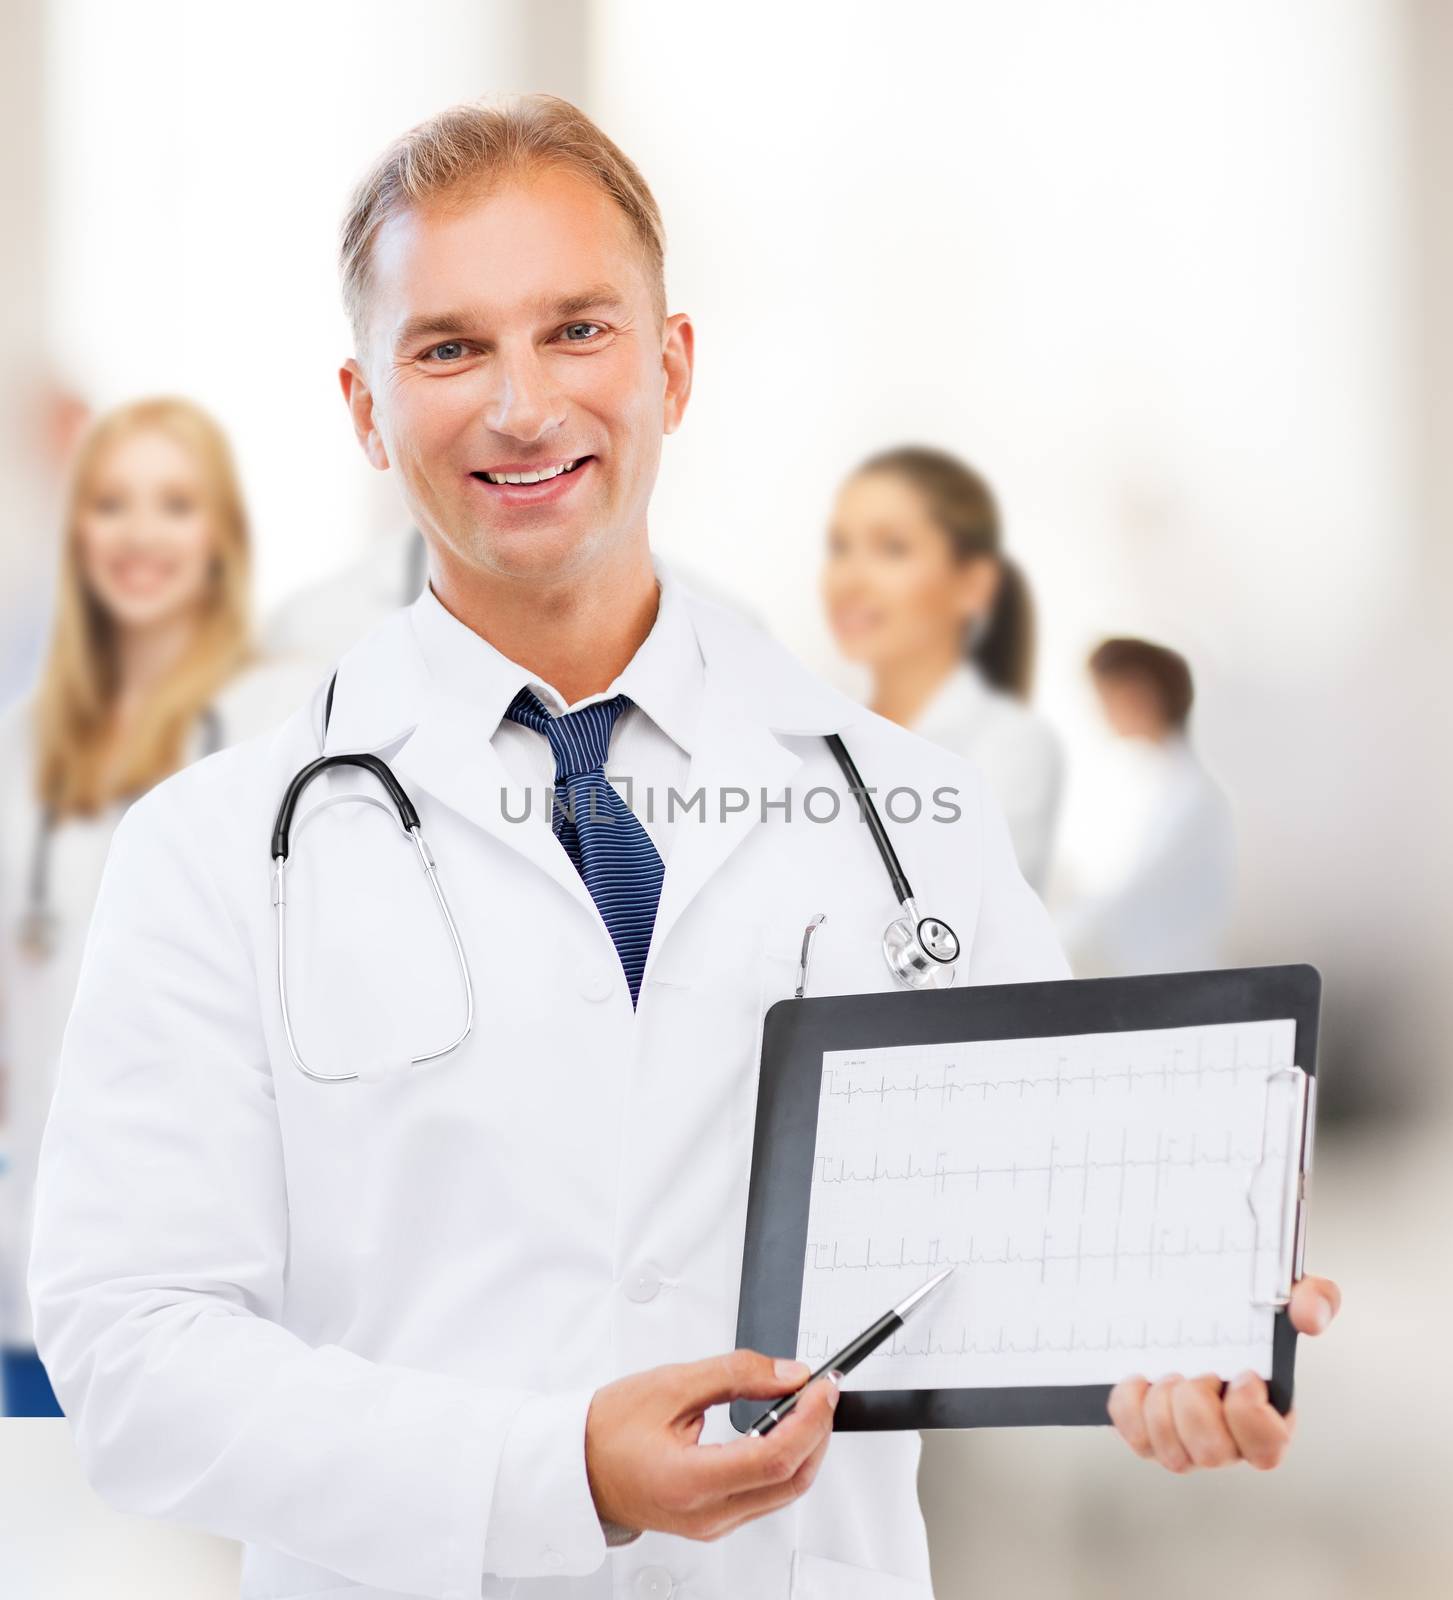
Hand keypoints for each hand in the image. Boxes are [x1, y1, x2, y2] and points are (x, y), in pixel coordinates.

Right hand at [585, 1350, 837, 1539]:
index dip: (809, 1420)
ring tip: (806, 1405)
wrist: (576, 1466)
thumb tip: (786, 1374)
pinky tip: (783, 1430)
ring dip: (805, 1448)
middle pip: (789, 1482)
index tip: (823, 1387)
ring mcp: (711, 1525)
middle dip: (817, 1433)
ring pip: (782, 1493)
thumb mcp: (670, 1384)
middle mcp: (705, 1515)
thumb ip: (735, 1375)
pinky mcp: (712, 1522)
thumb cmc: (607, 1429)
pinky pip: (764, 1497)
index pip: (773, 1458)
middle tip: (823, 1391)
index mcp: (689, 1482)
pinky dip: (783, 1461)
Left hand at [1107, 1273, 1339, 1472]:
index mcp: (1268, 1414)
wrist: (1189, 1298)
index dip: (1251, 1419)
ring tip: (1168, 1374)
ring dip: (1162, 1410)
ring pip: (1173, 1456)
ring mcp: (1186, 1439)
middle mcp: (1227, 1437)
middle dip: (1197, 1411)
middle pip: (1213, 1455)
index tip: (1242, 1376)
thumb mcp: (1286, 1292)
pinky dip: (1130, 1409)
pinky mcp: (1149, 1431)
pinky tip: (1137, 1378)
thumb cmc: (1247, 1307)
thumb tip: (1308, 1318)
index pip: (1268, 1447)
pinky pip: (1135, 1438)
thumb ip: (1313, 1297)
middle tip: (1195, 1373)